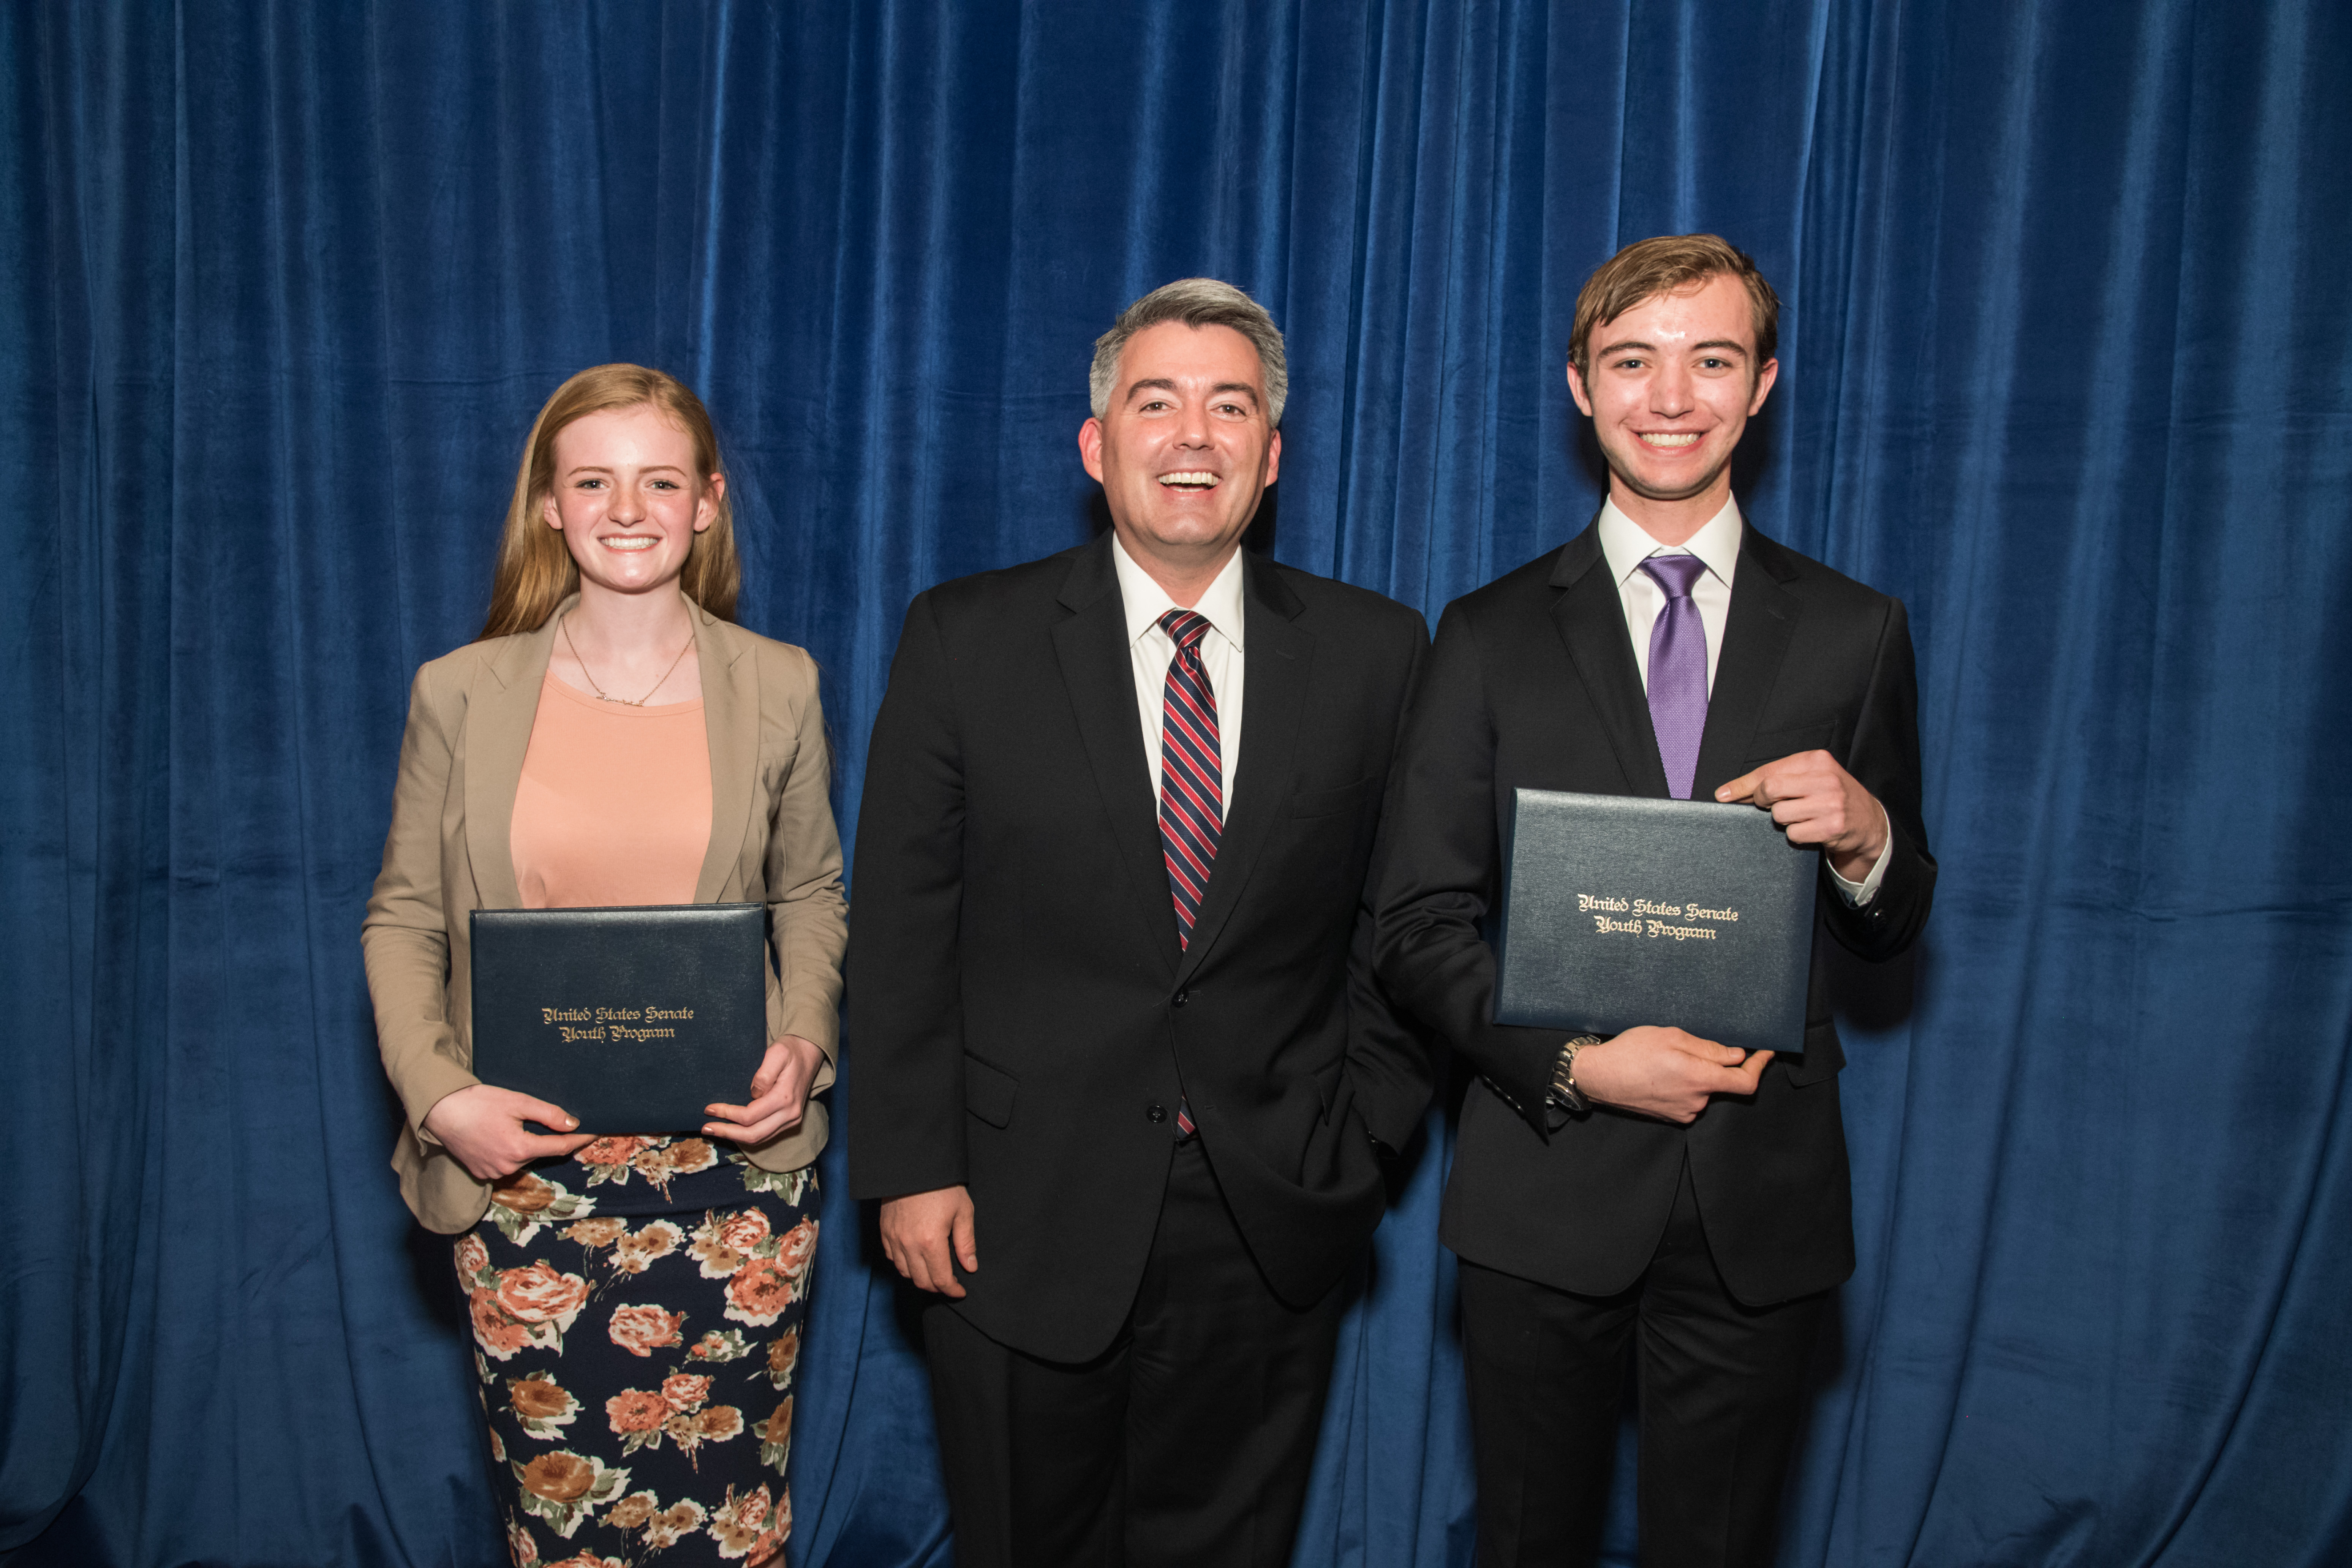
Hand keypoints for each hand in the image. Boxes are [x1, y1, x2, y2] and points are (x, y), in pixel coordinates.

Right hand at [422, 1084, 594, 1180]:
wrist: (440, 1111)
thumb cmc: (478, 1102)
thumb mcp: (518, 1102)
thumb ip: (548, 1114)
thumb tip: (573, 1124)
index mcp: (520, 1148)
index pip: (560, 1147)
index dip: (578, 1140)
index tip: (594, 1133)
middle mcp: (508, 1166)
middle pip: (539, 1152)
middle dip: (548, 1138)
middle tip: (550, 1120)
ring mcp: (493, 1172)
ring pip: (522, 1158)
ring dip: (526, 1144)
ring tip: (514, 1124)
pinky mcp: (481, 1173)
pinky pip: (504, 1163)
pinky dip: (509, 1151)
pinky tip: (500, 1135)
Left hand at [705, 1035, 824, 1144]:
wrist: (809, 1054)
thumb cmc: (790, 1051)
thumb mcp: (777, 1053)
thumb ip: (764, 1074)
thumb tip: (753, 1093)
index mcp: (785, 1098)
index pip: (749, 1116)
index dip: (727, 1114)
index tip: (709, 1108)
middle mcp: (790, 1114)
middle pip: (753, 1134)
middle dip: (727, 1133)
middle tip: (706, 1128)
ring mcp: (791, 1120)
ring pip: (759, 1138)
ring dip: (735, 1137)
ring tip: (715, 1130)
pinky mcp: (790, 1121)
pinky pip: (765, 1135)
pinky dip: (747, 1135)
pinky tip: (733, 1130)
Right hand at [879, 1186, 977, 1297]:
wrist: (914, 1164)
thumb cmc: (942, 1186)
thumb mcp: (963, 1211)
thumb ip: (966, 1243)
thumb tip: (970, 1267)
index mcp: (931, 1242)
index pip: (941, 1279)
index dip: (952, 1290)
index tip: (960, 1291)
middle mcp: (909, 1245)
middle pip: (921, 1281)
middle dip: (937, 1287)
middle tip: (949, 1283)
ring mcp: (894, 1238)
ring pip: (905, 1272)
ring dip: (920, 1277)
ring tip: (933, 1272)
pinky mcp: (884, 1231)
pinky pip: (892, 1258)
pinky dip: (904, 1264)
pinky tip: (915, 1258)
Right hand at [1571, 1027, 1772, 1123]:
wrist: (1598, 1077)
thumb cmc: (1630, 1051)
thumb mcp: (1671, 1036)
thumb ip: (1708, 1048)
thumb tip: (1736, 1056)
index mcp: (1699, 1078)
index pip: (1745, 1082)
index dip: (1760, 1067)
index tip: (1765, 1053)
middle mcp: (1696, 1100)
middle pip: (1722, 1082)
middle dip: (1715, 1063)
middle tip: (1688, 1045)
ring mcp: (1684, 1111)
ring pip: (1704, 1089)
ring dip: (1696, 1073)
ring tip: (1667, 1058)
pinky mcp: (1672, 1116)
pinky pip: (1690, 1098)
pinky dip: (1685, 1084)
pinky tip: (1662, 1073)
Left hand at [1716, 749, 1886, 882]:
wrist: (1868, 821)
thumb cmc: (1831, 796)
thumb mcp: (1810, 777)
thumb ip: (1776, 779)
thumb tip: (1727, 793)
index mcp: (1817, 760)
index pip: (1769, 770)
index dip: (1742, 785)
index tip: (1723, 795)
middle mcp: (1825, 779)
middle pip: (1770, 789)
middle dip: (1763, 801)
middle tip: (1772, 805)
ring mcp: (1830, 803)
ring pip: (1779, 814)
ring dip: (1784, 820)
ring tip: (1802, 816)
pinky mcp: (1832, 827)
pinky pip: (1793, 834)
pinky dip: (1797, 835)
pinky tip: (1811, 828)